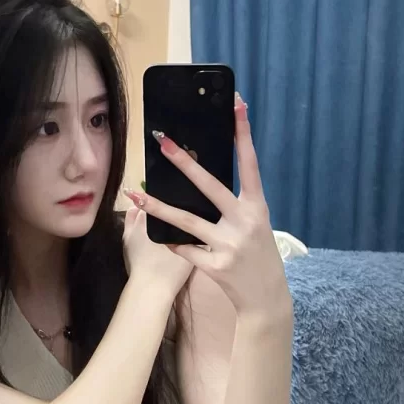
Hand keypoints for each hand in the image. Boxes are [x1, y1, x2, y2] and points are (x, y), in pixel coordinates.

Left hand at [124, 94, 290, 320]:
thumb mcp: (256, 225)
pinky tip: (161, 238)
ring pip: (187, 221)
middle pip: (210, 187)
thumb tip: (204, 182)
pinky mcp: (215, 266)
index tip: (236, 106)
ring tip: (137, 193)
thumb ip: (236, 205)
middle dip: (185, 163)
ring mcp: (229, 245)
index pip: (249, 164)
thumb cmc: (259, 256)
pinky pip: (185, 250)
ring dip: (159, 206)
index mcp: (257, 207)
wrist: (265, 297)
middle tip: (165, 142)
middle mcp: (244, 222)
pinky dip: (173, 244)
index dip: (243, 134)